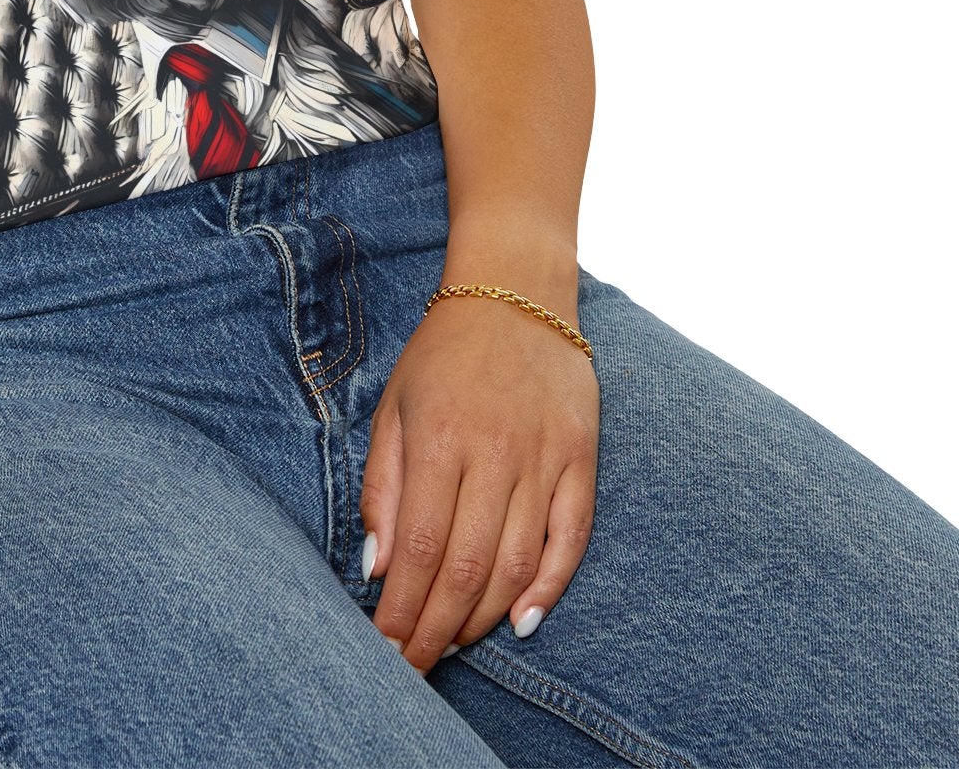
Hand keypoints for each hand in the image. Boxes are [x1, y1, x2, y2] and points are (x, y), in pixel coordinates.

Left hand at [360, 287, 599, 671]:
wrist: (515, 293)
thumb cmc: (443, 355)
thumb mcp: (394, 407)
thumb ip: (383, 487)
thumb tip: (377, 566)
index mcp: (440, 439)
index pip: (420, 547)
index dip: (403, 608)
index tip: (386, 647)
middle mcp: (495, 453)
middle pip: (467, 567)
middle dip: (437, 628)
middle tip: (416, 666)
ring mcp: (544, 458)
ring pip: (517, 563)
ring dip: (484, 616)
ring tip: (454, 644)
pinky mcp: (582, 459)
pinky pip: (571, 538)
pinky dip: (549, 587)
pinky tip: (521, 621)